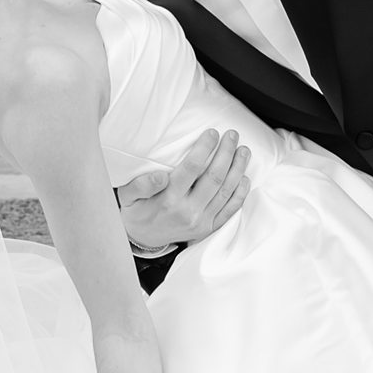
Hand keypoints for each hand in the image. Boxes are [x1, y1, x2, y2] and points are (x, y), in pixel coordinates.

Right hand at [117, 127, 252, 257]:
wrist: (142, 239)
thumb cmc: (136, 210)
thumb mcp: (128, 196)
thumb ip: (142, 184)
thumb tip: (160, 176)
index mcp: (168, 199)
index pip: (192, 168)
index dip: (205, 148)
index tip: (212, 133)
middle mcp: (188, 211)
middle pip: (214, 177)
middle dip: (226, 153)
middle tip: (232, 135)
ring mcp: (201, 222)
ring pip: (226, 192)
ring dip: (238, 169)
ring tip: (243, 151)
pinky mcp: (208, 228)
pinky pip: (230, 210)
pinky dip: (240, 194)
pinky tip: (245, 178)